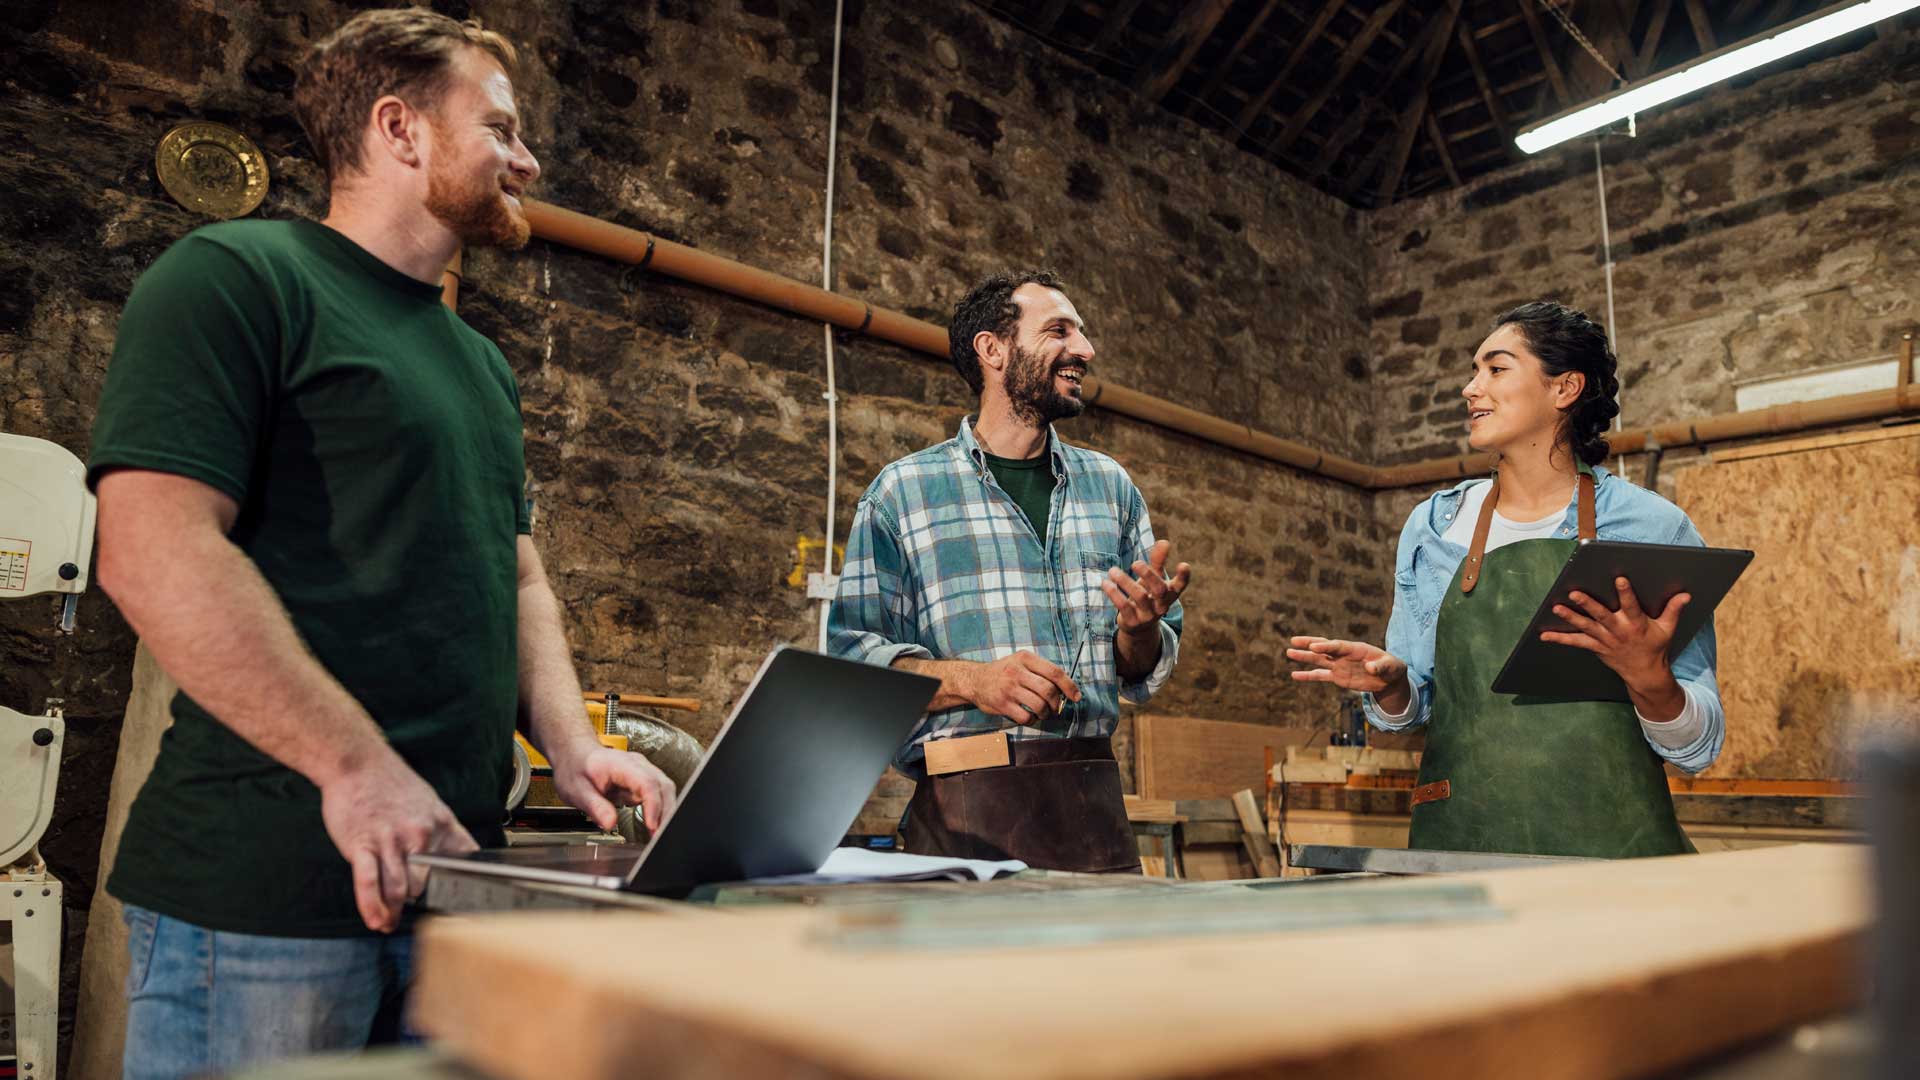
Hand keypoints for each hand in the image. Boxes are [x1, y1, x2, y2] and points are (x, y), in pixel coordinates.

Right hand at [319, 752, 477, 933]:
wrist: (358, 762)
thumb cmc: (391, 784)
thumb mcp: (430, 804)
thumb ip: (442, 832)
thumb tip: (457, 857)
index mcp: (441, 824)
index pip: (463, 861)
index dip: (463, 885)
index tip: (462, 904)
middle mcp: (420, 834)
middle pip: (426, 885)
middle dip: (417, 901)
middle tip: (409, 911)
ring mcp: (391, 840)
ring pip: (399, 890)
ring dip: (393, 912)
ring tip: (389, 922)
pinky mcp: (362, 844)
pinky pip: (369, 883)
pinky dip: (373, 907)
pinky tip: (376, 919)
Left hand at [549, 743, 677, 834]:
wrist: (576, 756)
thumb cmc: (576, 768)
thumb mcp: (577, 791)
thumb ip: (595, 806)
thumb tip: (610, 823)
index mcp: (620, 764)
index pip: (646, 783)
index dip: (653, 805)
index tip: (652, 826)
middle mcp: (637, 765)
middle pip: (663, 786)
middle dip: (666, 813)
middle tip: (658, 838)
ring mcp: (643, 772)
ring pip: (666, 790)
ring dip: (666, 813)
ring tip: (658, 836)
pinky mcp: (644, 781)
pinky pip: (660, 795)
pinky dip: (661, 811)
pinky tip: (655, 827)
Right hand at [964, 650, 1079, 724]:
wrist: (975, 680)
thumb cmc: (1003, 672)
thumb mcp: (1020, 661)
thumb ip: (1040, 671)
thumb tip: (1065, 688)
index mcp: (1025, 658)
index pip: (1054, 672)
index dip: (1069, 686)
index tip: (1076, 697)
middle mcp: (1016, 672)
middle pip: (1048, 690)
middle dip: (1056, 703)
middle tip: (1055, 708)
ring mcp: (1009, 688)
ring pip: (1039, 705)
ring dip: (1045, 713)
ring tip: (1043, 713)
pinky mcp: (1002, 704)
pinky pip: (1026, 717)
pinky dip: (1032, 720)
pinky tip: (1030, 717)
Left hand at [1103, 540, 1190, 638]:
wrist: (1138, 626)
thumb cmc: (1148, 594)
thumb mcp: (1154, 578)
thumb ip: (1158, 560)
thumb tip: (1164, 541)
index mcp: (1170, 593)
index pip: (1180, 585)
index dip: (1183, 576)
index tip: (1184, 565)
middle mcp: (1162, 605)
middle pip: (1160, 590)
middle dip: (1148, 575)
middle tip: (1135, 562)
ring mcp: (1148, 615)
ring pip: (1140, 597)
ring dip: (1125, 581)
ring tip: (1113, 570)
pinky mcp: (1133, 621)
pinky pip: (1124, 606)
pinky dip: (1114, 593)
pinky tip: (1106, 583)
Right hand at [1286, 636, 1410, 711]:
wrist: (1389, 678)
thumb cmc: (1392, 668)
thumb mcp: (1391, 667)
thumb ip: (1381, 666)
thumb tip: (1371, 668)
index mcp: (1355, 649)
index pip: (1337, 646)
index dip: (1325, 646)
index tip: (1313, 646)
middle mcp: (1344, 655)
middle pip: (1323, 647)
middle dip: (1309, 644)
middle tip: (1294, 640)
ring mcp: (1339, 665)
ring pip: (1318, 660)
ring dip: (1304, 656)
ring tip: (1289, 652)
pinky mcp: (1337, 677)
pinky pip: (1320, 676)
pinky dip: (1307, 676)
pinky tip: (1294, 675)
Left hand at [1541, 576, 1688, 693]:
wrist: (1644, 673)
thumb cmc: (1655, 647)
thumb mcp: (1667, 629)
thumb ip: (1673, 610)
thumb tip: (1685, 594)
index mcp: (1636, 624)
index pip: (1631, 606)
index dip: (1625, 593)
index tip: (1619, 579)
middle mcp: (1618, 631)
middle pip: (1601, 616)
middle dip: (1588, 604)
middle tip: (1574, 593)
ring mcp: (1605, 640)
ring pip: (1585, 627)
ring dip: (1570, 618)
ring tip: (1555, 608)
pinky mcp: (1595, 647)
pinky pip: (1575, 642)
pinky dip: (1560, 639)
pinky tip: (1543, 635)